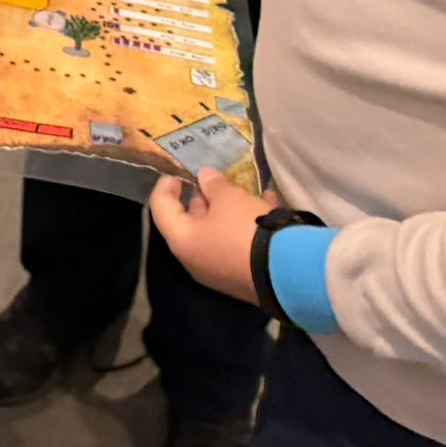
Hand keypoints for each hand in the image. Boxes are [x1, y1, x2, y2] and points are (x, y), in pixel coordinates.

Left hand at [148, 167, 280, 303]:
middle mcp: (194, 259)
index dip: (166, 185)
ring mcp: (218, 271)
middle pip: (190, 222)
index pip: (160, 207)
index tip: (179, 171)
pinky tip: (267, 207)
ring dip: (228, 210)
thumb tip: (204, 176)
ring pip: (216, 232)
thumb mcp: (229, 198)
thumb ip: (214, 184)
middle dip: (202, 198)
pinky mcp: (241, 275)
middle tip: (215, 180)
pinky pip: (236, 244)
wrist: (285, 273)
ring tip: (245, 190)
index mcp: (182, 240)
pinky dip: (246, 225)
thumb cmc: (245, 229)